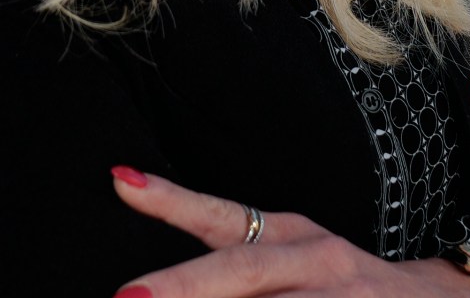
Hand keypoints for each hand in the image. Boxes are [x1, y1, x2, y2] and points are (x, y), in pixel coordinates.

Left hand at [109, 167, 469, 295]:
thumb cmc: (348, 283)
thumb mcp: (295, 254)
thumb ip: (234, 255)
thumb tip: (147, 287)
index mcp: (293, 238)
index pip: (223, 216)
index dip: (172, 201)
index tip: (120, 183)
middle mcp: (315, 263)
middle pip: (240, 269)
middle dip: (182, 286)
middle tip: (127, 297)